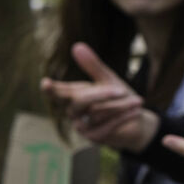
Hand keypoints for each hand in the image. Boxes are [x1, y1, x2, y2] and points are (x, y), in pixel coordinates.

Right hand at [41, 43, 156, 151]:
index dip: (51, 89)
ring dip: (121, 105)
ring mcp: (82, 126)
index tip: (46, 83)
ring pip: (98, 112)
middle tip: (121, 90)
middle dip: (102, 94)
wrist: (136, 121)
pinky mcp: (94, 137)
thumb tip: (77, 46)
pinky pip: (108, 125)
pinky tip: (136, 111)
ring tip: (138, 101)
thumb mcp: (108, 80)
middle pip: (79, 101)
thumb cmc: (118, 98)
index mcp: (73, 95)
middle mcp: (73, 111)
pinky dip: (124, 117)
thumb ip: (93, 66)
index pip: (58, 92)